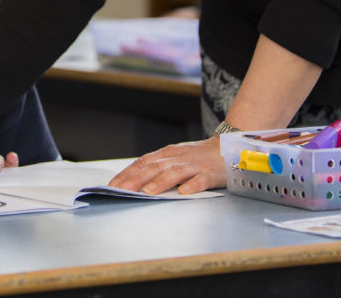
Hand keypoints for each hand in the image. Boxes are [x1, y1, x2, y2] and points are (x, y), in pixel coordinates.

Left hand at [108, 137, 226, 194]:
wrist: (228, 148)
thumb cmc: (198, 157)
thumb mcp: (175, 159)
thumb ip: (157, 168)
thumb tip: (133, 182)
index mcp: (167, 154)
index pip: (142, 163)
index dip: (127, 174)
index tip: (112, 186)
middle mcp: (178, 158)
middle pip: (154, 168)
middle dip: (136, 179)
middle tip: (121, 190)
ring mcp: (194, 165)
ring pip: (175, 172)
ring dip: (160, 182)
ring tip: (148, 191)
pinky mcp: (211, 173)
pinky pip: (201, 179)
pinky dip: (192, 185)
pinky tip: (184, 192)